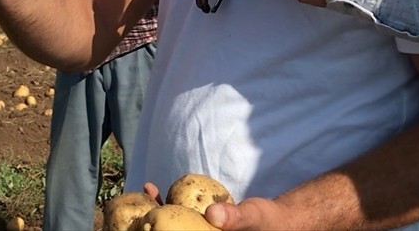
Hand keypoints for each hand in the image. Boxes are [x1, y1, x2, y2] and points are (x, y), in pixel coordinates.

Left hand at [142, 182, 306, 230]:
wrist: (278, 220)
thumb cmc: (268, 222)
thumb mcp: (253, 218)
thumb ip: (235, 217)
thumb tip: (213, 215)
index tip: (149, 225)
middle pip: (172, 230)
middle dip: (154, 221)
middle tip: (141, 207)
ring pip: (172, 223)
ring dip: (156, 210)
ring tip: (146, 192)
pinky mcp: (199, 224)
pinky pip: (179, 213)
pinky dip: (166, 203)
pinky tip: (154, 190)